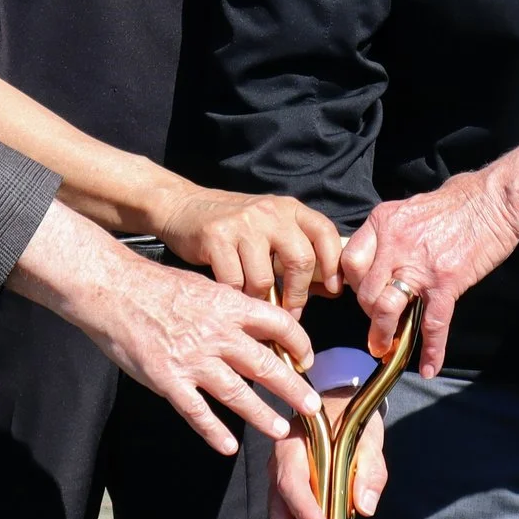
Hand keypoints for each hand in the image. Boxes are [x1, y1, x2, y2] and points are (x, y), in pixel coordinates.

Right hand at [13, 206, 319, 455]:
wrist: (113, 289)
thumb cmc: (155, 284)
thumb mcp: (203, 285)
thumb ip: (230, 307)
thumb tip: (256, 322)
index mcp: (228, 306)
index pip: (277, 324)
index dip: (299, 343)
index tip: (307, 359)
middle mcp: (217, 334)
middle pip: (266, 365)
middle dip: (293, 389)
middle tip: (312, 407)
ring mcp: (193, 360)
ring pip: (237, 394)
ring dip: (261, 415)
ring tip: (280, 429)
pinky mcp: (168, 380)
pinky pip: (196, 412)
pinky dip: (213, 432)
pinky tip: (227, 447)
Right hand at [155, 187, 343, 311]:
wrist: (185, 207)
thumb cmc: (236, 227)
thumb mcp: (272, 228)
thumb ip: (299, 251)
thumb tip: (330, 288)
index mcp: (290, 209)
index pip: (325, 233)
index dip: (333, 264)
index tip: (334, 290)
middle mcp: (270, 213)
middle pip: (300, 260)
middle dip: (298, 294)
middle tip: (291, 312)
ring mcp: (242, 224)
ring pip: (264, 278)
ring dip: (260, 299)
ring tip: (254, 300)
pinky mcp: (216, 237)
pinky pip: (234, 282)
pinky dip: (235, 295)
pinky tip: (233, 293)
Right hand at [267, 388, 386, 518]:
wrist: (341, 404)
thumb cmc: (351, 416)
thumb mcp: (368, 435)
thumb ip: (369, 467)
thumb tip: (366, 507)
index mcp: (293, 445)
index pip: (292, 481)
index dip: (304, 510)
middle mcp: (281, 465)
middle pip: (279, 509)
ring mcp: (284, 481)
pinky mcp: (295, 495)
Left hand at [340, 170, 518, 378]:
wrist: (494, 200)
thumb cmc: (456, 201)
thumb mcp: (409, 207)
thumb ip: (390, 233)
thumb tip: (379, 259)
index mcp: (383, 222)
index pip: (350, 261)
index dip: (351, 284)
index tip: (361, 295)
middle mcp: (395, 244)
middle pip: (365, 291)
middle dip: (369, 313)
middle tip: (378, 323)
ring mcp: (420, 265)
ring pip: (386, 309)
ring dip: (383, 334)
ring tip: (386, 348)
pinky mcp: (446, 282)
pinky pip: (432, 324)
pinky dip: (431, 350)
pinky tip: (429, 367)